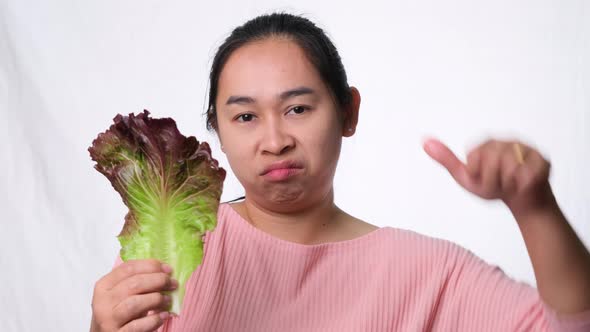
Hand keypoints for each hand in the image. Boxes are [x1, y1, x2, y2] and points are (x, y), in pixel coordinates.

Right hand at [90, 259, 177, 331]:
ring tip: (168, 300)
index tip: (168, 269)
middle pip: (134, 284)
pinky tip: (163, 316)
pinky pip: (138, 325)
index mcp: (104, 285)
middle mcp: (103, 301)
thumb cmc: (118, 313)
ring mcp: (108, 320)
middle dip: (158, 281)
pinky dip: (154, 319)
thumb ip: (137, 280)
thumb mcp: (122, 293)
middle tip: (172, 284)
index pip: (128, 268)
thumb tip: (165, 270)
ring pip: (135, 303)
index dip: (151, 266)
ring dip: (156, 299)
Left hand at [423, 138, 556, 215]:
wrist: (522, 200)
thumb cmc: (493, 186)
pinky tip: (523, 184)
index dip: (477, 176)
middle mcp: (506, 141)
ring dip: (508, 184)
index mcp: (486, 143)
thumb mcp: (465, 176)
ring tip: (511, 183)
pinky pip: (528, 173)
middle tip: (499, 184)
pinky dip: (523, 185)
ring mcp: (526, 148)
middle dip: (492, 182)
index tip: (483, 178)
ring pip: (510, 168)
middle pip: (492, 163)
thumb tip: (424, 141)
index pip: (474, 160)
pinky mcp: (541, 159)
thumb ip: (446, 159)